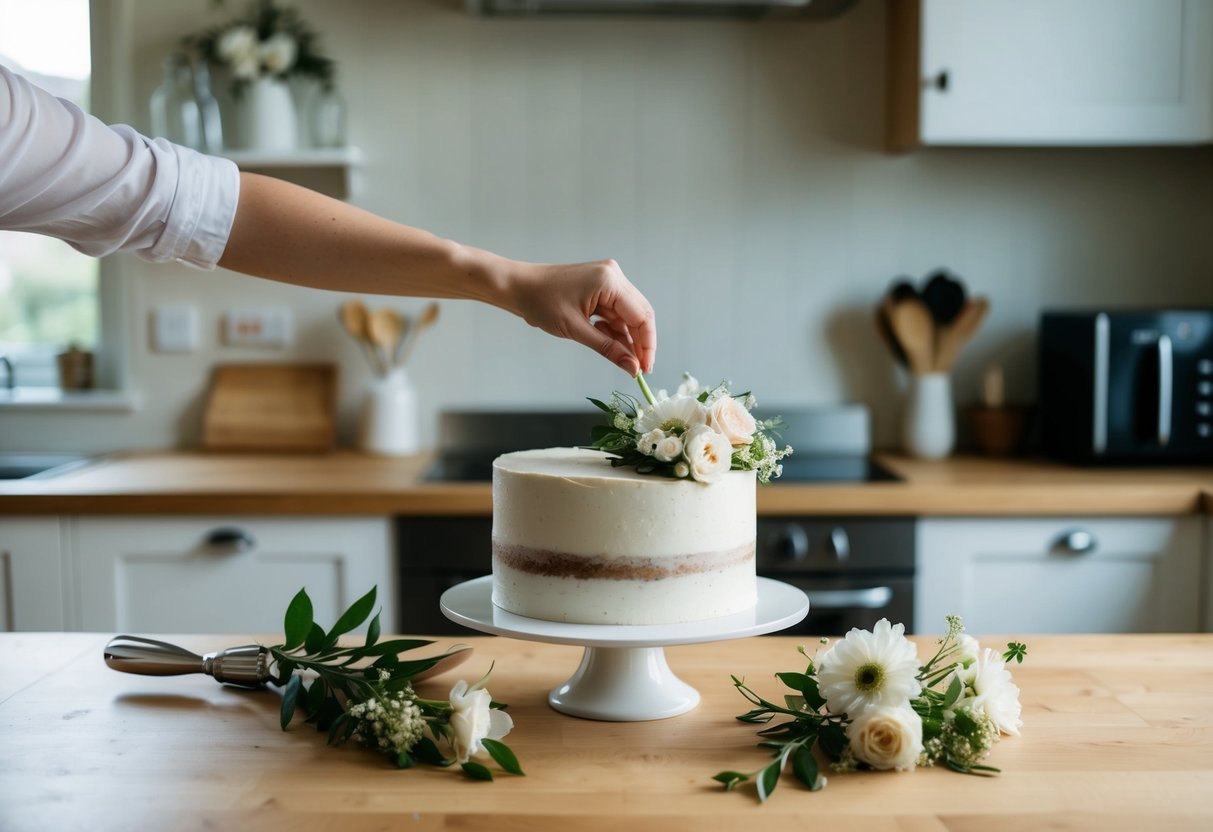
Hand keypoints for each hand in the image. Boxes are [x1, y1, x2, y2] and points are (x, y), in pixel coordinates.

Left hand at [507, 259, 655, 375]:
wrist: (518, 287)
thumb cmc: (541, 303)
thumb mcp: (576, 330)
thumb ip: (607, 349)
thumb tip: (632, 368)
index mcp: (610, 281)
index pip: (641, 316)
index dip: (646, 345)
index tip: (645, 369)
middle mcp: (614, 276)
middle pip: (639, 315)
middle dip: (639, 343)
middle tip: (638, 369)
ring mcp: (608, 280)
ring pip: (628, 316)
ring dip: (625, 339)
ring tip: (621, 360)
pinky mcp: (600, 287)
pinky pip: (615, 312)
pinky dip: (613, 330)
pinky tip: (606, 342)